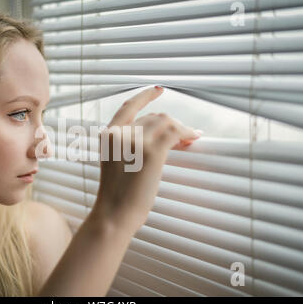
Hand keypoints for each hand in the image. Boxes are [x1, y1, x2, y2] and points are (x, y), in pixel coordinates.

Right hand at [90, 86, 201, 234]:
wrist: (114, 213)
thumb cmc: (116, 194)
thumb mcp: (115, 163)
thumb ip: (127, 145)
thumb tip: (156, 136)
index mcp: (108, 136)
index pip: (128, 107)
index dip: (144, 96)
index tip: (158, 90)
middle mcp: (120, 133)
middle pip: (152, 116)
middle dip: (170, 123)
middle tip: (184, 134)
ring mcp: (135, 141)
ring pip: (165, 121)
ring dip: (180, 128)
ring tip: (190, 137)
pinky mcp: (152, 151)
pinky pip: (175, 132)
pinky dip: (187, 132)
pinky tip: (194, 137)